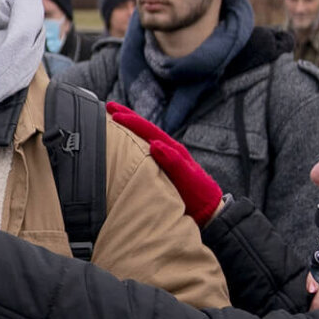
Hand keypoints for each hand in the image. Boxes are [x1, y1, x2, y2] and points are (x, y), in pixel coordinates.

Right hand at [104, 102, 222, 223]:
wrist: (210, 212)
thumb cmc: (199, 196)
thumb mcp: (188, 179)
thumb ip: (173, 162)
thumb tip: (155, 143)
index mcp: (174, 150)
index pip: (149, 130)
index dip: (131, 120)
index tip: (113, 113)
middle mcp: (169, 150)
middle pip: (145, 128)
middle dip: (127, 116)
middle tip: (108, 106)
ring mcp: (167, 158)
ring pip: (145, 137)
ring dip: (129, 126)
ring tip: (113, 119)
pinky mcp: (164, 167)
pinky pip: (145, 149)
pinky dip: (133, 141)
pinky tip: (125, 143)